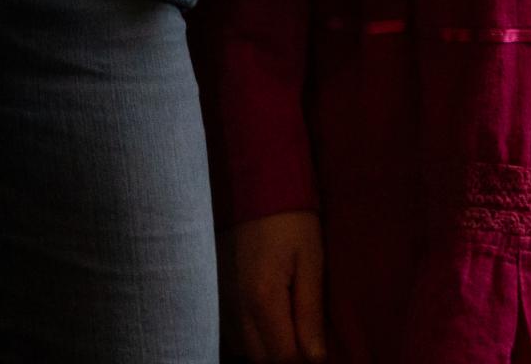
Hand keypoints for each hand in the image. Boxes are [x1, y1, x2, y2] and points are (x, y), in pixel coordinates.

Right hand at [226, 211, 327, 361]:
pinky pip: (229, 332)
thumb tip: (316, 358)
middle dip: (284, 356)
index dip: (303, 361)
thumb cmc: (290, 219)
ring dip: (265, 348)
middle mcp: (234, 306)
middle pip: (260, 359)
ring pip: (242, 349)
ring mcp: (219, 300)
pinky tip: (265, 320)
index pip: (283, 356)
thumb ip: (311, 312)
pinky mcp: (213, 292)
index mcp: (262, 298)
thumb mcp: (311, 261)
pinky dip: (248, 336)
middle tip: (304, 339)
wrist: (254, 185)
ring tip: (286, 327)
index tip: (317, 351)